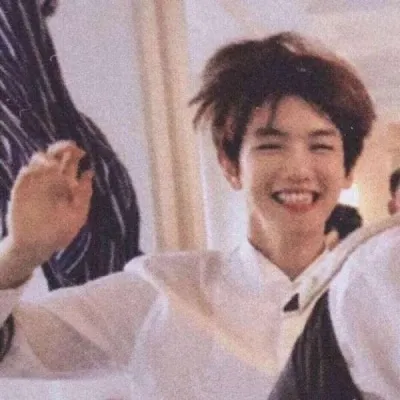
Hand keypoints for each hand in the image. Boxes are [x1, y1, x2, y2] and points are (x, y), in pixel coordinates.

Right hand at [6, 141, 92, 265]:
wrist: (37, 247)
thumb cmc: (61, 232)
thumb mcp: (78, 216)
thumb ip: (84, 195)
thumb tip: (90, 173)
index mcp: (66, 184)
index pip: (69, 162)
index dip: (74, 153)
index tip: (81, 151)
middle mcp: (51, 180)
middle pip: (55, 156)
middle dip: (61, 148)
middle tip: (69, 147)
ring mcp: (35, 184)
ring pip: (38, 161)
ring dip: (46, 158)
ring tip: (54, 165)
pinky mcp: (20, 190)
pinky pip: (24, 174)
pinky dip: (31, 170)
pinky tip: (38, 173)